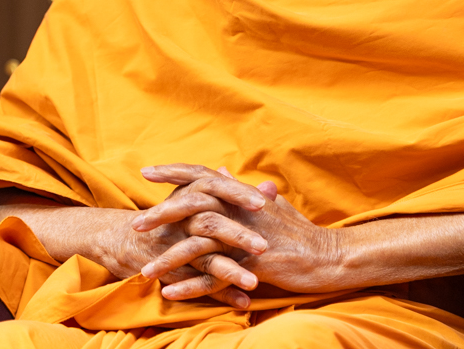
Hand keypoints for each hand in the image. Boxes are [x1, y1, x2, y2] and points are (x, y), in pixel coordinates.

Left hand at [135, 164, 338, 298]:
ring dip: (168, 259)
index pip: (201, 175)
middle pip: (192, 206)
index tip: (147, 171)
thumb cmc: (298, 231)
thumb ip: (240, 189)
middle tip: (135, 225)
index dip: (174, 172)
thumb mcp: (268, 204)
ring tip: (144, 271)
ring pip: (197, 245)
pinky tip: (170, 294)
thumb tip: (220, 170)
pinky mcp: (251, 265)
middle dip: (160, 216)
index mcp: (241, 196)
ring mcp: (244, 238)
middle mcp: (239, 212)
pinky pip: (214, 277)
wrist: (329, 256)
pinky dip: (190, 286)